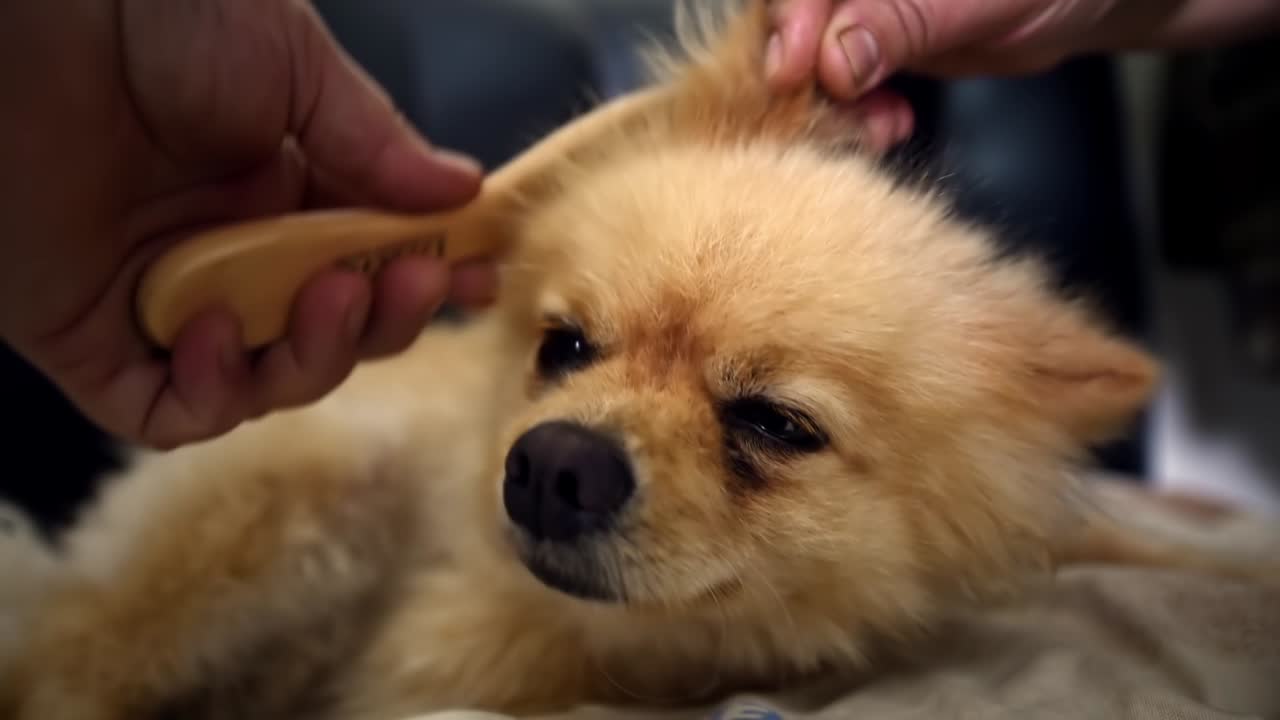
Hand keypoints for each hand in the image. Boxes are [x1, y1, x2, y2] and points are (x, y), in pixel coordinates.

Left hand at [0, 0, 495, 448]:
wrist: (34, 20)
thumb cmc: (157, 18)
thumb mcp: (291, 64)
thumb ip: (372, 142)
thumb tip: (462, 190)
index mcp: (282, 193)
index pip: (369, 261)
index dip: (424, 280)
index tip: (475, 280)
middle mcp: (233, 256)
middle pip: (331, 334)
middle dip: (384, 323)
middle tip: (413, 284)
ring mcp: (169, 302)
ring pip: (266, 384)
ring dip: (315, 359)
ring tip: (328, 298)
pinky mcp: (96, 341)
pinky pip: (167, 409)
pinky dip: (211, 394)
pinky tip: (222, 334)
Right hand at [765, 0, 1279, 149]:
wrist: (1091, 1)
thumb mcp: (979, 3)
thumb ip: (903, 22)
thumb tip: (834, 60)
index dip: (790, 23)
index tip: (791, 73)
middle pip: (796, 23)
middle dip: (806, 76)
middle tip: (832, 118)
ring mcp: (861, 11)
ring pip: (814, 58)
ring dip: (831, 104)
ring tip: (872, 133)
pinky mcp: (874, 43)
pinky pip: (843, 83)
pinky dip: (858, 113)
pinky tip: (887, 129)